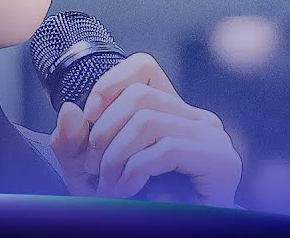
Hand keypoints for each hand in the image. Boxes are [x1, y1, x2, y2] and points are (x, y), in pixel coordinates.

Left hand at [48, 52, 241, 206]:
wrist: (166, 237)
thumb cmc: (133, 207)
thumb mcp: (89, 171)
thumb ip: (73, 142)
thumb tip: (69, 109)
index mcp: (172, 112)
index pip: (143, 67)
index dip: (110, 83)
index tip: (88, 116)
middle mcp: (197, 118)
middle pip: (139, 96)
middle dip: (104, 132)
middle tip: (93, 168)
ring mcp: (212, 138)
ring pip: (148, 121)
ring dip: (115, 157)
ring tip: (108, 186)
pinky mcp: (220, 161)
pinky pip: (165, 149)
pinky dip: (134, 172)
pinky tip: (125, 192)